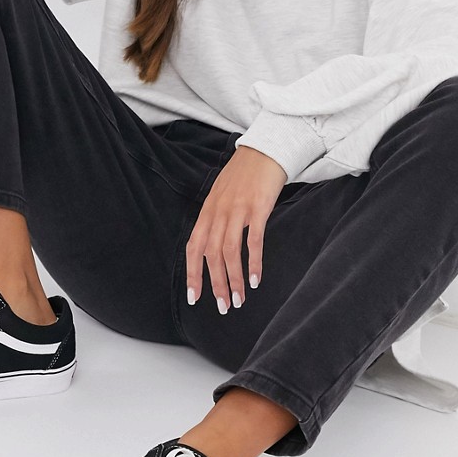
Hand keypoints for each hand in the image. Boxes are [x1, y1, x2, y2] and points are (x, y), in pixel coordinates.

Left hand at [185, 145, 286, 314]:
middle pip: (211, 254)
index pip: (194, 247)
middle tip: (223, 307)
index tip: (195, 298)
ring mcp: (238, 209)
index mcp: (207, 211)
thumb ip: (216, 219)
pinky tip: (255, 280)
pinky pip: (253, 240)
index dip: (192, 274)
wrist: (265, 149)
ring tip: (239, 300)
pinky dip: (253, 263)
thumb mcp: (222, 196)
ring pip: (229, 251)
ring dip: (234, 279)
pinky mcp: (258, 207)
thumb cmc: (244, 176)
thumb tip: (212, 249)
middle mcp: (218, 211)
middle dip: (216, 284)